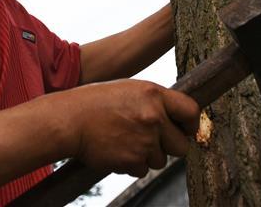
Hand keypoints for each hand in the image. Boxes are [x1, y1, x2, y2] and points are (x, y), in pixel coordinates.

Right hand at [61, 79, 199, 177]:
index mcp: (154, 95)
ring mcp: (144, 141)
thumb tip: (176, 117)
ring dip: (147, 155)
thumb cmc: (96, 102)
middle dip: (169, 146)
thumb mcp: (130, 90)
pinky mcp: (132, 160)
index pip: (191, 111)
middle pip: (181, 145)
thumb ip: (155, 102)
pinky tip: (116, 149)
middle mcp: (154, 117)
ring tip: (125, 140)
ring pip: (160, 160)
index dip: (190, 124)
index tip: (186, 130)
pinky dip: (131, 164)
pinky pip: (142, 170)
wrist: (69, 121)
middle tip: (152, 140)